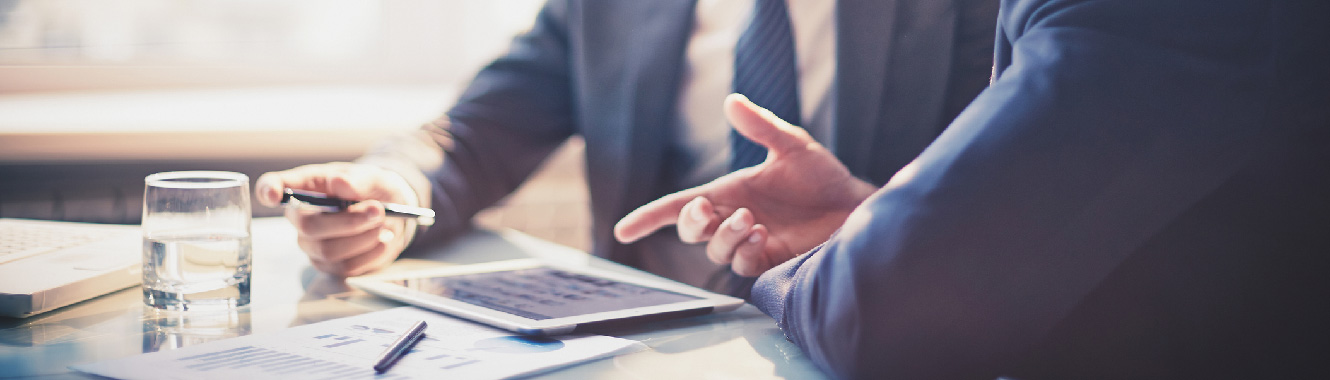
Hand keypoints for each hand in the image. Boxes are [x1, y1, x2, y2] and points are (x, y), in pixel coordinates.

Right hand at [255, 163, 414, 276]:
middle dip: (348, 221)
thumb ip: (357, 180)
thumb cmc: (373, 189)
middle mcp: (301, 217)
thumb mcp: (372, 177)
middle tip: (378, 210)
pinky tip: (382, 239)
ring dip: (363, 238)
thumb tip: (338, 182)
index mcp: (305, 186)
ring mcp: (312, 244)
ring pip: (329, 251)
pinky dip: (371, 253)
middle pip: (309, 227)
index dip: (268, 190)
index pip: (272, 186)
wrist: (393, 213)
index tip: (272, 195)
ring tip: (382, 224)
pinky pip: (346, 267)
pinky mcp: (330, 265)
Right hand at [615, 94, 877, 276]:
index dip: (649, 218)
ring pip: (714, 251)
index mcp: (728, 192)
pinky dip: (745, 251)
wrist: (854, 206)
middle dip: (690, 223)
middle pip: (689, 230)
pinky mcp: (769, 261)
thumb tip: (731, 101)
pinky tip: (763, 235)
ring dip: (725, 236)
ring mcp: (749, 242)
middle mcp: (732, 219)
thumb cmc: (822, 176)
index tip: (622, 231)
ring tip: (752, 221)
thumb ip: (761, 126)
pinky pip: (743, 265)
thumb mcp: (792, 145)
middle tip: (707, 210)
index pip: (679, 207)